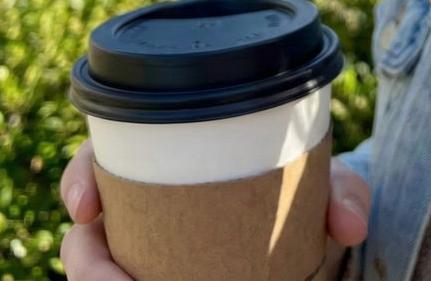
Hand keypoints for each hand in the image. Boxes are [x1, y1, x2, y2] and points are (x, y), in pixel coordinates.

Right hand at [59, 141, 370, 280]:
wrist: (312, 221)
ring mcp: (146, 250)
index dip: (79, 180)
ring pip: (99, 269)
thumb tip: (351, 224)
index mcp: (164, 161)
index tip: (86, 207)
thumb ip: (343, 189)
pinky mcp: (160, 274)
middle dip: (85, 261)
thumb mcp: (323, 179)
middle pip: (86, 233)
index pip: (97, 162)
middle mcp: (143, 208)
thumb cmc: (301, 183)